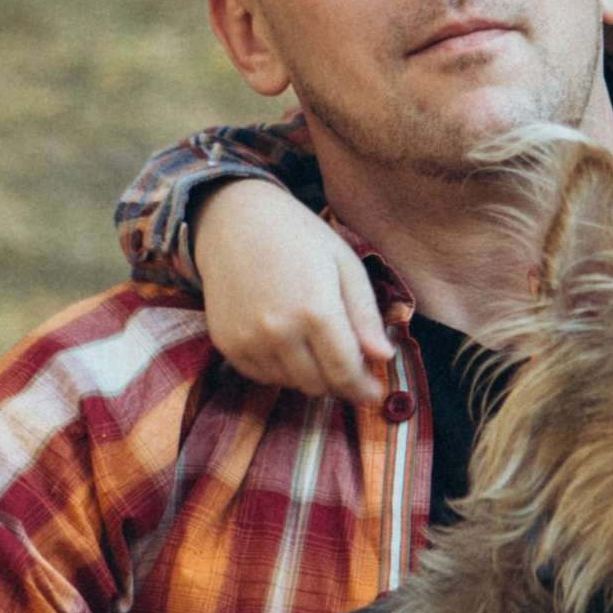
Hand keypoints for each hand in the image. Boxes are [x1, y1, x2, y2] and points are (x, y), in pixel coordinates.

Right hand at [196, 182, 391, 401]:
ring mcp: (249, 341)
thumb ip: (365, 315)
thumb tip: (384, 357)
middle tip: (344, 358)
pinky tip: (284, 338)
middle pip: (318, 385)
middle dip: (337, 379)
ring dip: (308, 373)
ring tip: (311, 338)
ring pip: (290, 384)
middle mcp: (279, 332)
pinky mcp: (227, 344)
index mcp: (316, 310)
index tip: (373, 393)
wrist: (234, 220)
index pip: (345, 373)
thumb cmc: (298, 237)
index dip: (362, 389)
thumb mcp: (345, 264)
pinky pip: (262, 377)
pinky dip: (279, 368)